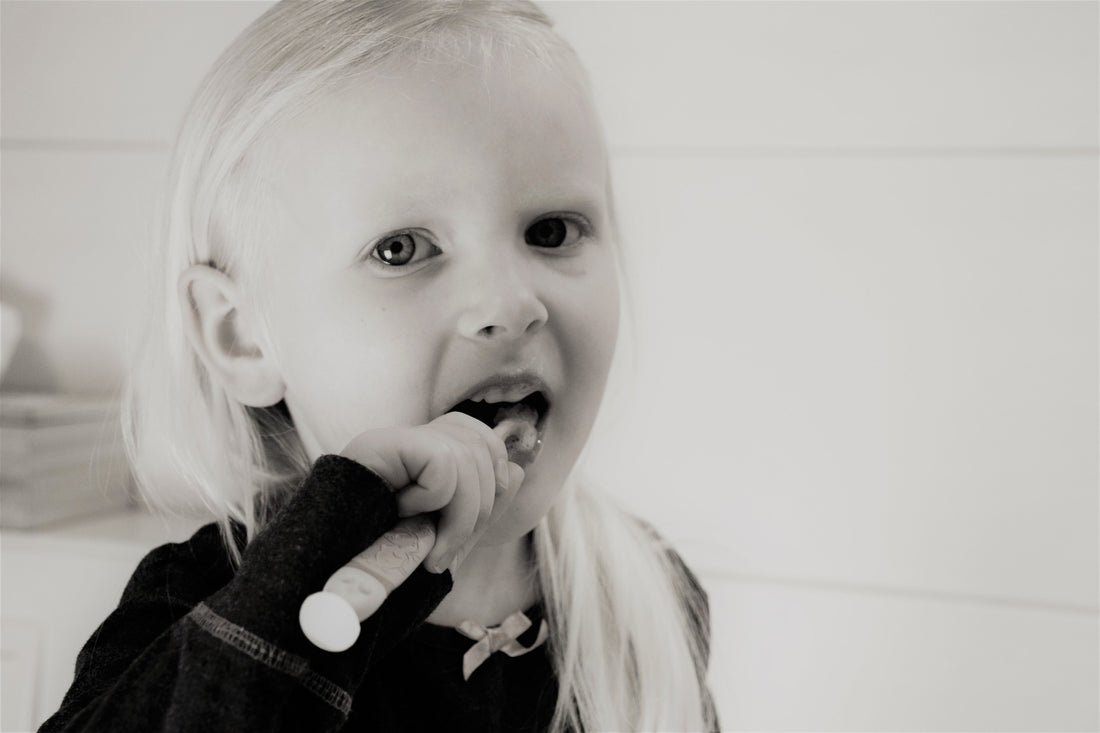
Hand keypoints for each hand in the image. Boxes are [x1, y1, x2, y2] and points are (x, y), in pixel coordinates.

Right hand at [341, 412, 524, 572]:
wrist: (322, 584)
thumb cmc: (378, 566)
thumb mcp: (440, 539)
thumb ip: (478, 509)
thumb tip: (517, 471)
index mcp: (423, 457)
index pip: (482, 439)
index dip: (492, 481)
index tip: (466, 529)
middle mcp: (408, 440)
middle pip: (483, 446)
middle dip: (480, 510)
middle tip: (443, 551)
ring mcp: (392, 439)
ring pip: (469, 455)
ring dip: (459, 517)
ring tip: (427, 548)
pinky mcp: (381, 443)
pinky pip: (444, 463)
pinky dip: (435, 501)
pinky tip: (403, 516)